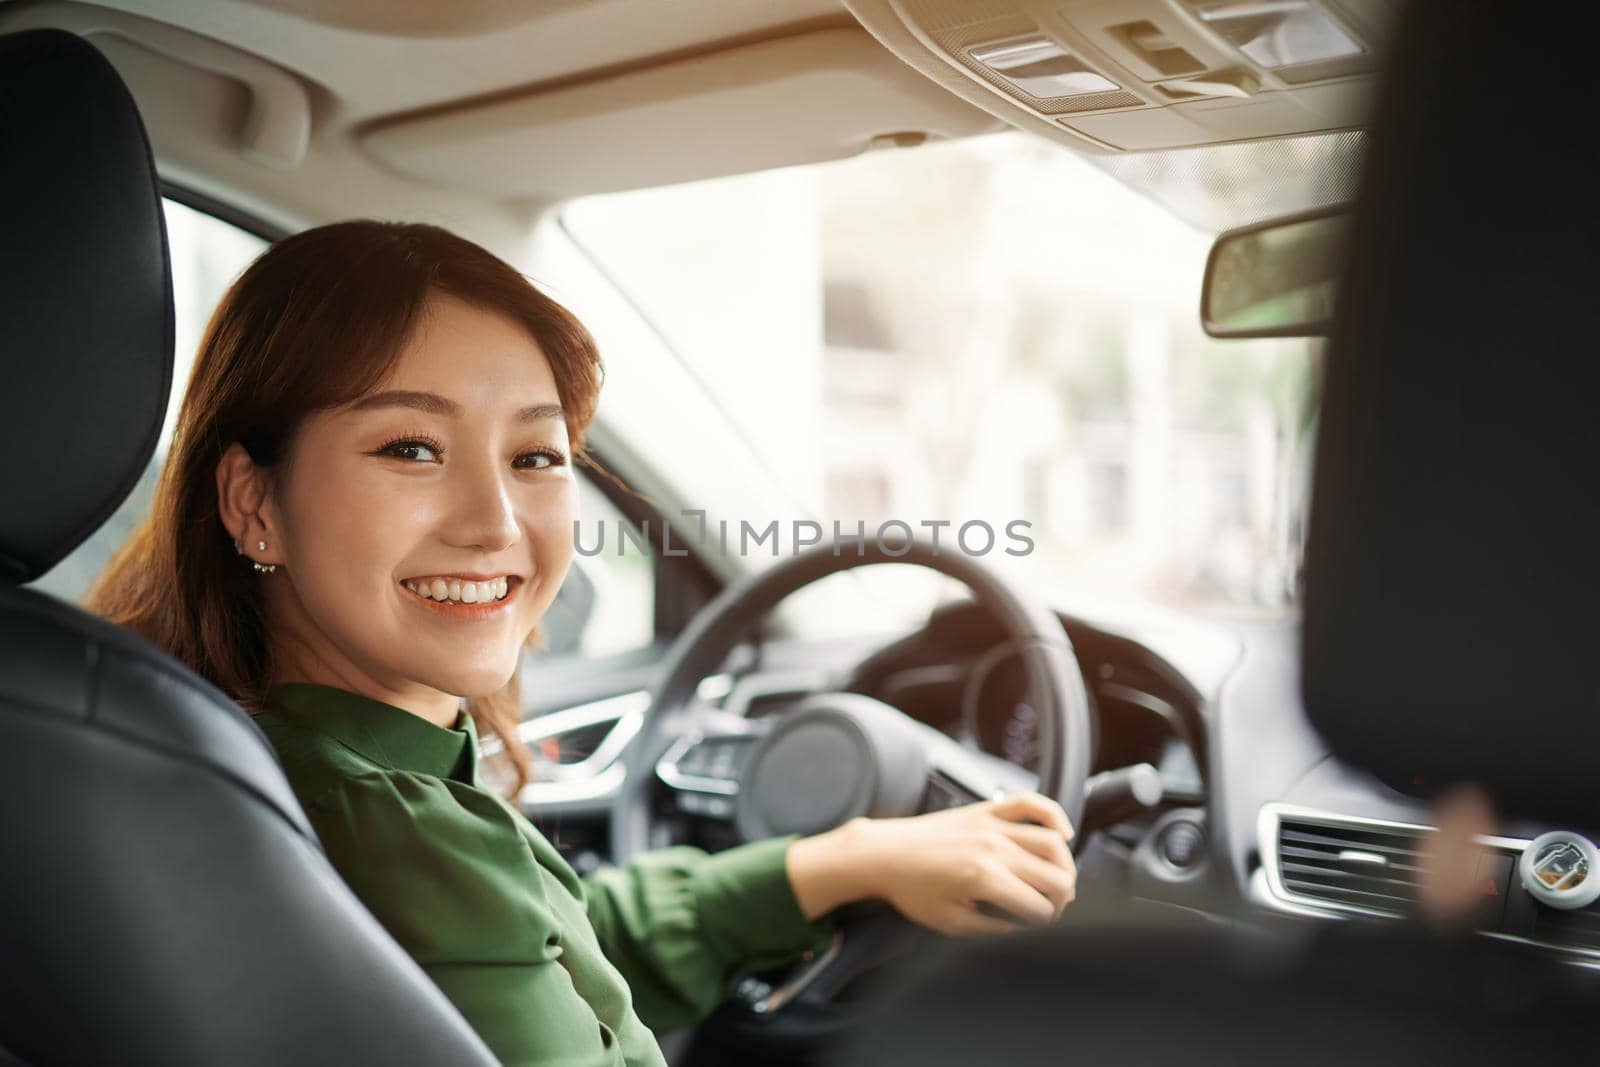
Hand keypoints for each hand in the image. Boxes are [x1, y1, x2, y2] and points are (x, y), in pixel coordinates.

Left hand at [787, 792, 1076, 935]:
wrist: (885, 853)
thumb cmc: (913, 891)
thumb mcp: (951, 923)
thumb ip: (993, 929)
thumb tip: (1026, 928)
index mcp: (983, 879)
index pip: (1039, 907)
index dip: (1045, 923)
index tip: (1038, 928)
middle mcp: (993, 848)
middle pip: (1054, 876)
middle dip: (1062, 899)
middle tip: (1052, 909)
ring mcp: (992, 825)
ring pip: (1051, 842)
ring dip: (1065, 865)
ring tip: (1058, 882)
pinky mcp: (987, 810)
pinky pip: (1030, 803)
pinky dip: (1054, 815)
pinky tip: (1063, 833)